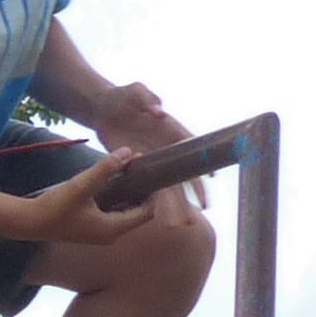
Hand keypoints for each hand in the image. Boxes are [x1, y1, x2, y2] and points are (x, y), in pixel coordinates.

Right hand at [17, 153, 154, 247]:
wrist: (30, 222)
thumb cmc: (56, 207)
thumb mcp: (82, 185)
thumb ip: (105, 169)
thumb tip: (127, 152)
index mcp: (113, 228)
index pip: (146, 213)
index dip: (153, 194)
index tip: (150, 173)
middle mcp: (111, 235)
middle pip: (138, 214)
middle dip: (142, 192)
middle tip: (140, 169)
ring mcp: (101, 234)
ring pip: (125, 214)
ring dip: (130, 195)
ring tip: (128, 172)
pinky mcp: (92, 229)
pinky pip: (113, 214)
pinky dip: (118, 200)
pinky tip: (112, 183)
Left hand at [94, 85, 210, 212]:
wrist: (103, 109)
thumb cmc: (123, 97)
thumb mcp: (134, 91)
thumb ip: (147, 98)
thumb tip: (159, 112)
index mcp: (169, 129)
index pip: (190, 146)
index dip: (201, 161)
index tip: (213, 177)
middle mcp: (165, 148)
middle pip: (182, 174)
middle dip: (192, 193)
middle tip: (201, 211)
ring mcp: (153, 159)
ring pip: (167, 186)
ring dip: (174, 205)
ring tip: (180, 225)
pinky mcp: (138, 166)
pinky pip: (149, 187)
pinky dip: (155, 202)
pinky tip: (160, 218)